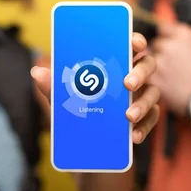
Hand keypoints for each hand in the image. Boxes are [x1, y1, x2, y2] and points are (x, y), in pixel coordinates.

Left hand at [31, 33, 159, 143]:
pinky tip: (133, 135)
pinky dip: (144, 127)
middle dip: (140, 72)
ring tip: (128, 116)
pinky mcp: (145, 119)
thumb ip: (53, 87)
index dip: (136, 41)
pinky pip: (152, 119)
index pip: (130, 45)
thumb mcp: (62, 102)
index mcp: (114, 64)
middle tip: (127, 83)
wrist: (84, 149)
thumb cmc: (75, 114)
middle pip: (147, 65)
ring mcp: (141, 97)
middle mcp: (131, 76)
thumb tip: (37, 72)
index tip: (135, 43)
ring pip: (153, 93)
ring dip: (143, 103)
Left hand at [152, 22, 190, 116]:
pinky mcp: (153, 78)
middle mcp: (169, 45)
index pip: (163, 28)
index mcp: (183, 34)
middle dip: (160, 53)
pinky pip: (146, 75)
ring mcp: (160, 61)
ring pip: (148, 59)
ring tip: (170, 76)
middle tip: (171, 63)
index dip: (164, 37)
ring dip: (154, 66)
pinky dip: (151, 79)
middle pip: (155, 44)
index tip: (166, 43)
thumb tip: (171, 30)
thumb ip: (186, 34)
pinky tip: (163, 84)